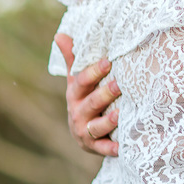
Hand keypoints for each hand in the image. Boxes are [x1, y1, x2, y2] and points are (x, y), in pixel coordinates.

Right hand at [55, 33, 120, 156]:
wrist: (83, 133)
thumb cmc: (84, 99)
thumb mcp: (77, 80)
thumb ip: (73, 59)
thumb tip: (60, 34)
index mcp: (74, 94)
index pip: (82, 81)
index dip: (94, 72)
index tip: (109, 61)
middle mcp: (77, 113)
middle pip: (91, 103)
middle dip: (105, 94)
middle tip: (121, 84)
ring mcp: (85, 131)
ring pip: (96, 126)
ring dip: (108, 121)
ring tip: (121, 114)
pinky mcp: (94, 147)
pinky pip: (103, 148)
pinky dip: (111, 148)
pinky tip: (122, 147)